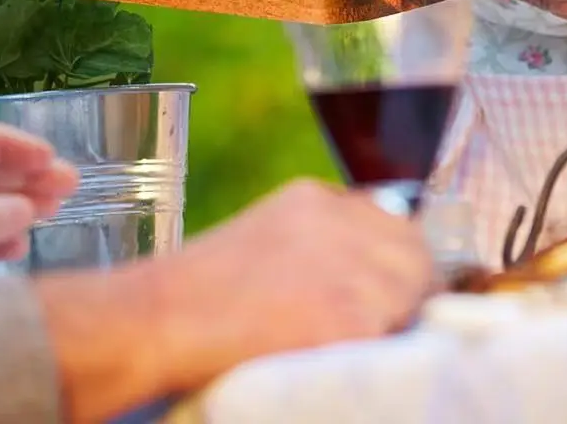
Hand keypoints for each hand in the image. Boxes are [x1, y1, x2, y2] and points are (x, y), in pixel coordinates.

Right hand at [38, 180, 433, 423]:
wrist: (152, 320)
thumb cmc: (192, 296)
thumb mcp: (261, 240)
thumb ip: (313, 244)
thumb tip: (362, 272)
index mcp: (317, 199)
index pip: (393, 226)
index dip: (397, 266)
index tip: (392, 295)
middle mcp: (341, 220)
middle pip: (414, 257)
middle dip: (408, 295)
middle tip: (384, 332)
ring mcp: (350, 266)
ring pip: (412, 297)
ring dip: (395, 326)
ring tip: (354, 353)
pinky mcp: (349, 316)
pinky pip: (391, 338)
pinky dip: (376, 356)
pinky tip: (340, 366)